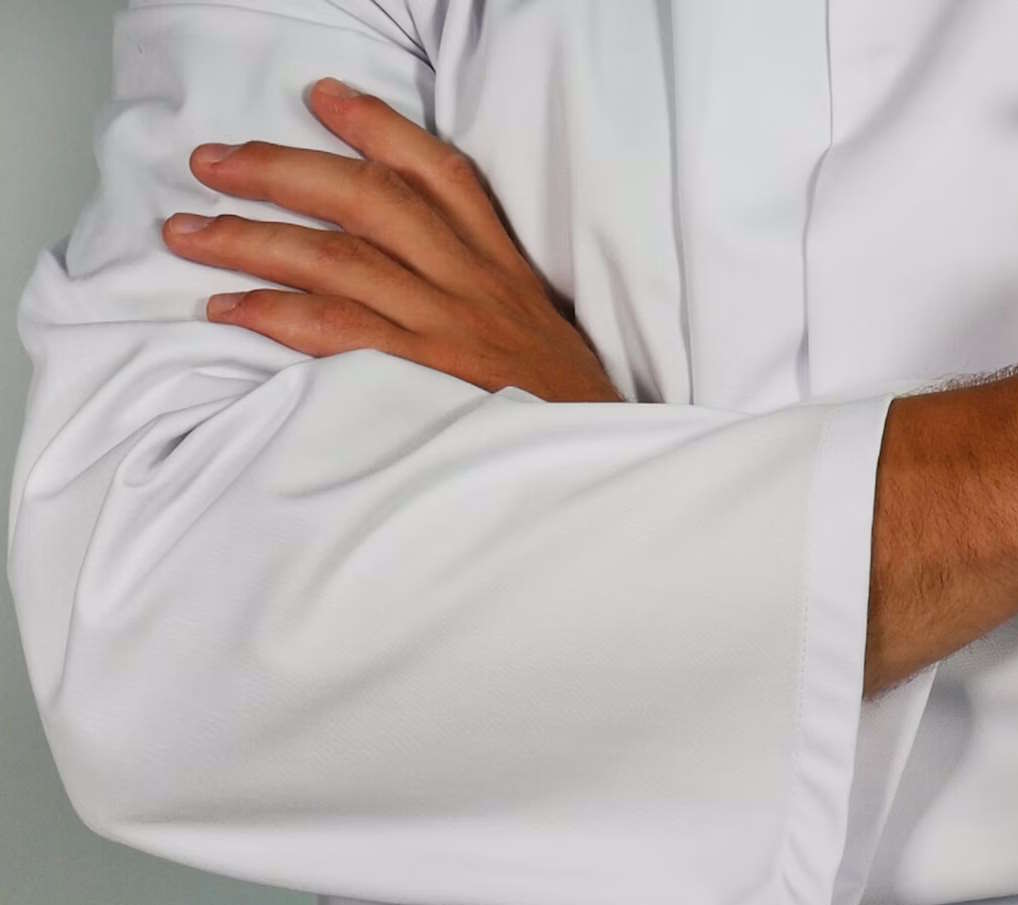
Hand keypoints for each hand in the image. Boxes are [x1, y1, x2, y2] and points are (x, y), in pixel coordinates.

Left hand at [162, 76, 620, 403]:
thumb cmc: (558, 403)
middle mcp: (471, 284)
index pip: (439, 174)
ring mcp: (445, 329)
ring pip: (337, 259)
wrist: (593, 459)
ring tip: (187, 231)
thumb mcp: (535, 325)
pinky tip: (228, 308)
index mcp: (500, 265)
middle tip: (212, 162)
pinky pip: (336, 333)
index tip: (322, 97)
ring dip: (251, 239)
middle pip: (368, 200)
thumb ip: (480, 287)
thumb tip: (404, 260)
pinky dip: (274, 315)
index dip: (377, 127)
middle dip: (281, 170)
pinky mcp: (423, 379)